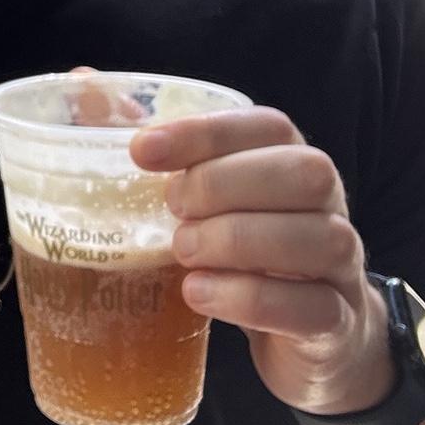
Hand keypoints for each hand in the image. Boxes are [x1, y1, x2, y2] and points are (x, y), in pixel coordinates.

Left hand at [132, 109, 394, 415]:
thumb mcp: (200, 201)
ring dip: (239, 240)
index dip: (206, 132)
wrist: (313, 342)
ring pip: (320, 236)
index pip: (268, 126)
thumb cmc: (241, 254)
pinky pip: (314, 307)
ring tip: (181, 252)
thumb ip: (152, 146)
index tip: (142, 150)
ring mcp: (342, 267)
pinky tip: (199, 294)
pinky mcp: (336, 325)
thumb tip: (83, 82)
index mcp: (290, 163)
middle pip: (306, 172)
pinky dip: (250, 299)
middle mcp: (328, 207)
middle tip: (171, 210)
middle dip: (227, 184)